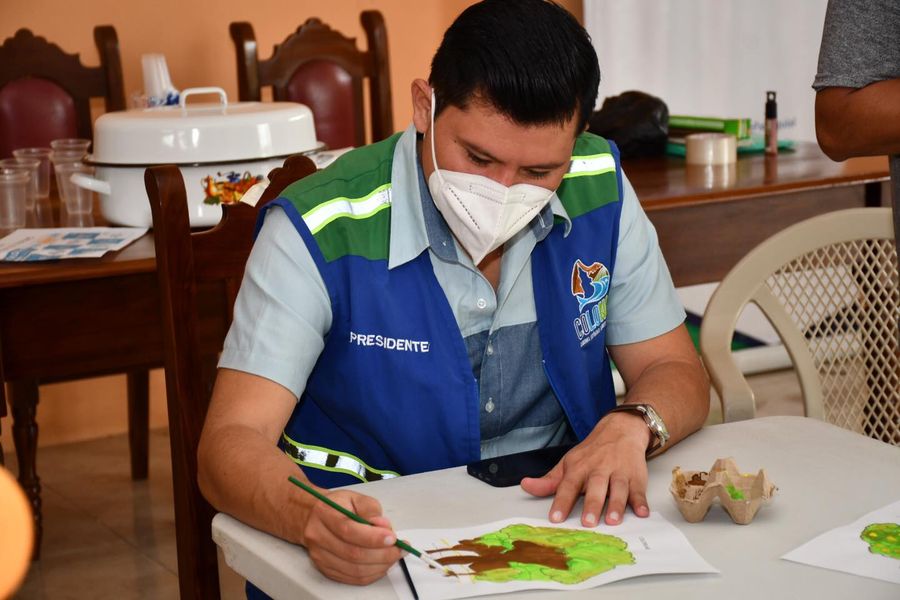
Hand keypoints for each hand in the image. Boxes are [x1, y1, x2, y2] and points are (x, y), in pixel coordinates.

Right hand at [298, 489, 401, 584]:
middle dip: (382, 554)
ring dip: (380, 566)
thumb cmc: (338, 506)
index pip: (348, 530)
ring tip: (393, 556)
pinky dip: (371, 574)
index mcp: (325, 513)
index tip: (392, 538)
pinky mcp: (325, 568)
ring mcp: (320, 555)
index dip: (373, 537)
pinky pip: (352, 578)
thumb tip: (383, 527)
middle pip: (352, 553)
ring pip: (354, 570)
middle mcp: (318, 535)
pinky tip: (381, 564)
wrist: (314, 517)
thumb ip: (371, 510)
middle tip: (399, 549)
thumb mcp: (356, 497)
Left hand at [520, 413, 650, 526]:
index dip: (561, 502)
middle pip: (595, 487)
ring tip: (612, 520)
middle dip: (591, 505)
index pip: (568, 485)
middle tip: (587, 523)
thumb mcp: (568, 463)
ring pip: (618, 489)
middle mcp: (599, 469)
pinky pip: (639, 490)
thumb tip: (526, 486)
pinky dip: (641, 501)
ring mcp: (619, 472)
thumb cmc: (592, 453)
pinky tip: (641, 512)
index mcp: (579, 467)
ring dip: (616, 505)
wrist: (621, 430)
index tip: (555, 518)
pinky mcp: (636, 476)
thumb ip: (549, 480)